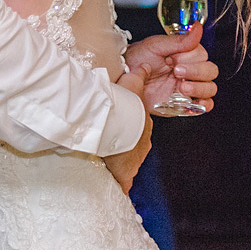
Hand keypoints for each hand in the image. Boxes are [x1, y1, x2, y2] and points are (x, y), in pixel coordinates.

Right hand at [103, 66, 152, 193]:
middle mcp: (143, 143)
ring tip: (107, 159)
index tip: (118, 126)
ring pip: (128, 161)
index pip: (138, 127)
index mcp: (144, 125)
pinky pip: (123, 182)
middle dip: (125, 144)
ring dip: (120, 160)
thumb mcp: (131, 85)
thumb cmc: (123, 105)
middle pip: (135, 144)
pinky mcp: (126, 174)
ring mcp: (135, 159)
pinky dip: (120, 183)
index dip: (128, 125)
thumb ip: (138, 76)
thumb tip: (143, 65)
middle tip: (110, 143)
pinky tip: (114, 186)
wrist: (119, 125)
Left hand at [123, 22, 217, 113]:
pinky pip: (205, 106)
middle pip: (210, 71)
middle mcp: (189, 70)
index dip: (190, 58)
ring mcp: (188, 86)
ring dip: (199, 87)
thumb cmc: (136, 60)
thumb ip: (179, 40)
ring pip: (210, 88)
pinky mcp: (185, 103)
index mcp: (184, 54)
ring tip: (181, 87)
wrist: (124, 80)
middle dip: (195, 71)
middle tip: (176, 71)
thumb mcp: (155, 46)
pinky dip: (204, 104)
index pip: (202, 54)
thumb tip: (198, 28)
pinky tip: (193, 101)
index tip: (173, 59)